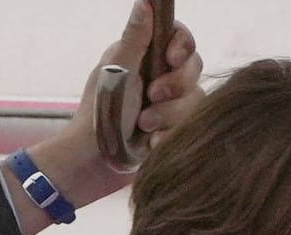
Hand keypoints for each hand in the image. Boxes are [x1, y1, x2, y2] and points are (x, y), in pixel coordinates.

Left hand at [8, 2, 205, 233]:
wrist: (94, 163)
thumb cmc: (99, 113)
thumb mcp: (118, 72)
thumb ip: (136, 39)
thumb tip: (145, 1)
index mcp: (142, 55)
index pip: (179, 37)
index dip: (182, 45)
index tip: (171, 58)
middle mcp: (159, 75)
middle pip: (194, 67)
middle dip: (177, 85)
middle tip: (153, 97)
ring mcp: (168, 103)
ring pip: (196, 99)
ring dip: (170, 115)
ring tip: (145, 127)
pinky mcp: (174, 128)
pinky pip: (192, 125)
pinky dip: (172, 135)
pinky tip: (152, 143)